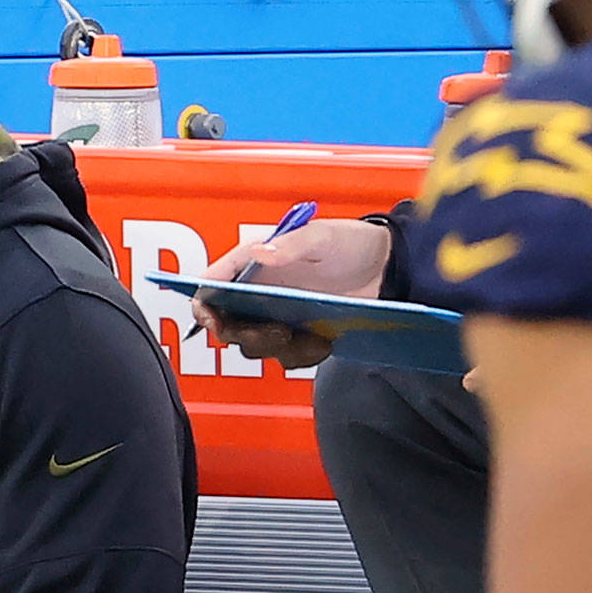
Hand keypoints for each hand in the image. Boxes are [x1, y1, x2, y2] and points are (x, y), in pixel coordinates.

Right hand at [193, 218, 392, 369]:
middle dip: (248, 335)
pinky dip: (301, 355)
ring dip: (278, 348)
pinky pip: (284, 356)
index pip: (211, 286)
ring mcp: (275, 314)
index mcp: (253, 263)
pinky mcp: (295, 332)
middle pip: (228, 324)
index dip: (204, 307)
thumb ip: (291, 244)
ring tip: (310, 337)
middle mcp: (258, 291)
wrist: (387, 269)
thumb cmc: (352, 242)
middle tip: (279, 332)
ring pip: (255, 345)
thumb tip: (258, 254)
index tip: (215, 323)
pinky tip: (322, 341)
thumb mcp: (322, 237)